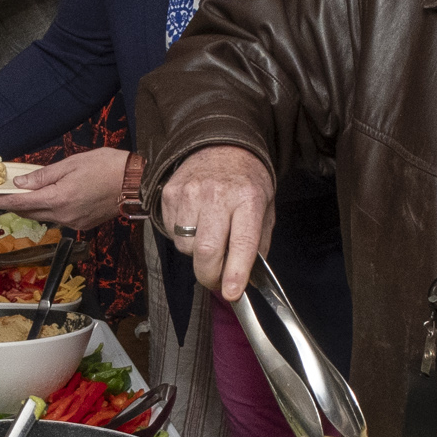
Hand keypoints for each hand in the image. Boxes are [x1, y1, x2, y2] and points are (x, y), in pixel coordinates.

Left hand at [0, 146, 127, 230]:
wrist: (136, 183)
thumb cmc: (107, 166)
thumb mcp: (71, 163)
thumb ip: (43, 175)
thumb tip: (21, 183)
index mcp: (57, 199)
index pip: (19, 203)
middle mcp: (63, 216)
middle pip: (29, 212)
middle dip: (11, 204)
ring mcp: (73, 222)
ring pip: (43, 216)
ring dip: (31, 206)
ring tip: (23, 193)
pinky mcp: (83, 224)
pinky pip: (58, 218)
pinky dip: (49, 208)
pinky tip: (51, 197)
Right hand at [156, 146, 275, 300]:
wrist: (219, 143)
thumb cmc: (245, 181)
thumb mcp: (266, 207)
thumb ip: (258, 244)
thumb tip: (247, 279)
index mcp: (248, 198)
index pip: (242, 243)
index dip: (236, 273)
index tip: (232, 293)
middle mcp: (218, 194)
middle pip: (206, 251)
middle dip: (210, 276)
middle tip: (217, 281)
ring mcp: (190, 193)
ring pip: (186, 246)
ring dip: (196, 253)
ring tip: (208, 236)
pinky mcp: (170, 194)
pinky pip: (172, 233)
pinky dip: (183, 236)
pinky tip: (195, 221)